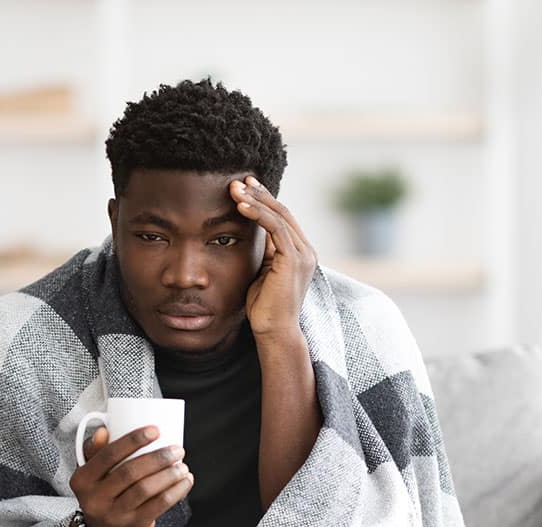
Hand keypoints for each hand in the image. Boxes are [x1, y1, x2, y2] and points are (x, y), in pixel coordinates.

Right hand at [68, 425, 193, 526]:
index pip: (108, 455)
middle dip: (158, 458)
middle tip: (177, 450)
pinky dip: (176, 491)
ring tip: (183, 466)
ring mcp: (114, 514)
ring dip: (169, 475)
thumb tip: (103, 431)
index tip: (155, 430)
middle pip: (130, 472)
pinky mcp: (133, 525)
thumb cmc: (103, 492)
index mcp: (82, 479)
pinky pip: (158, 506)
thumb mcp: (92, 473)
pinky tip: (186, 481)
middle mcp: (95, 498)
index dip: (133, 440)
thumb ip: (96, 450)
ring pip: (145, 489)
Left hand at [230, 176, 318, 338]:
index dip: (264, 200)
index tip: (245, 187)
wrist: (274, 331)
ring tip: (235, 189)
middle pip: (282, 211)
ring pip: (279, 216)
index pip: (282, 218)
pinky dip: (258, 214)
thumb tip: (251, 231)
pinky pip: (275, 228)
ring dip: (255, 200)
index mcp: (300, 253)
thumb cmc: (264, 307)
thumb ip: (264, 252)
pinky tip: (241, 207)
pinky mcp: (294, 260)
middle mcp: (306, 250)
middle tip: (238, 180)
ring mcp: (303, 254)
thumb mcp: (262, 272)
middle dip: (259, 194)